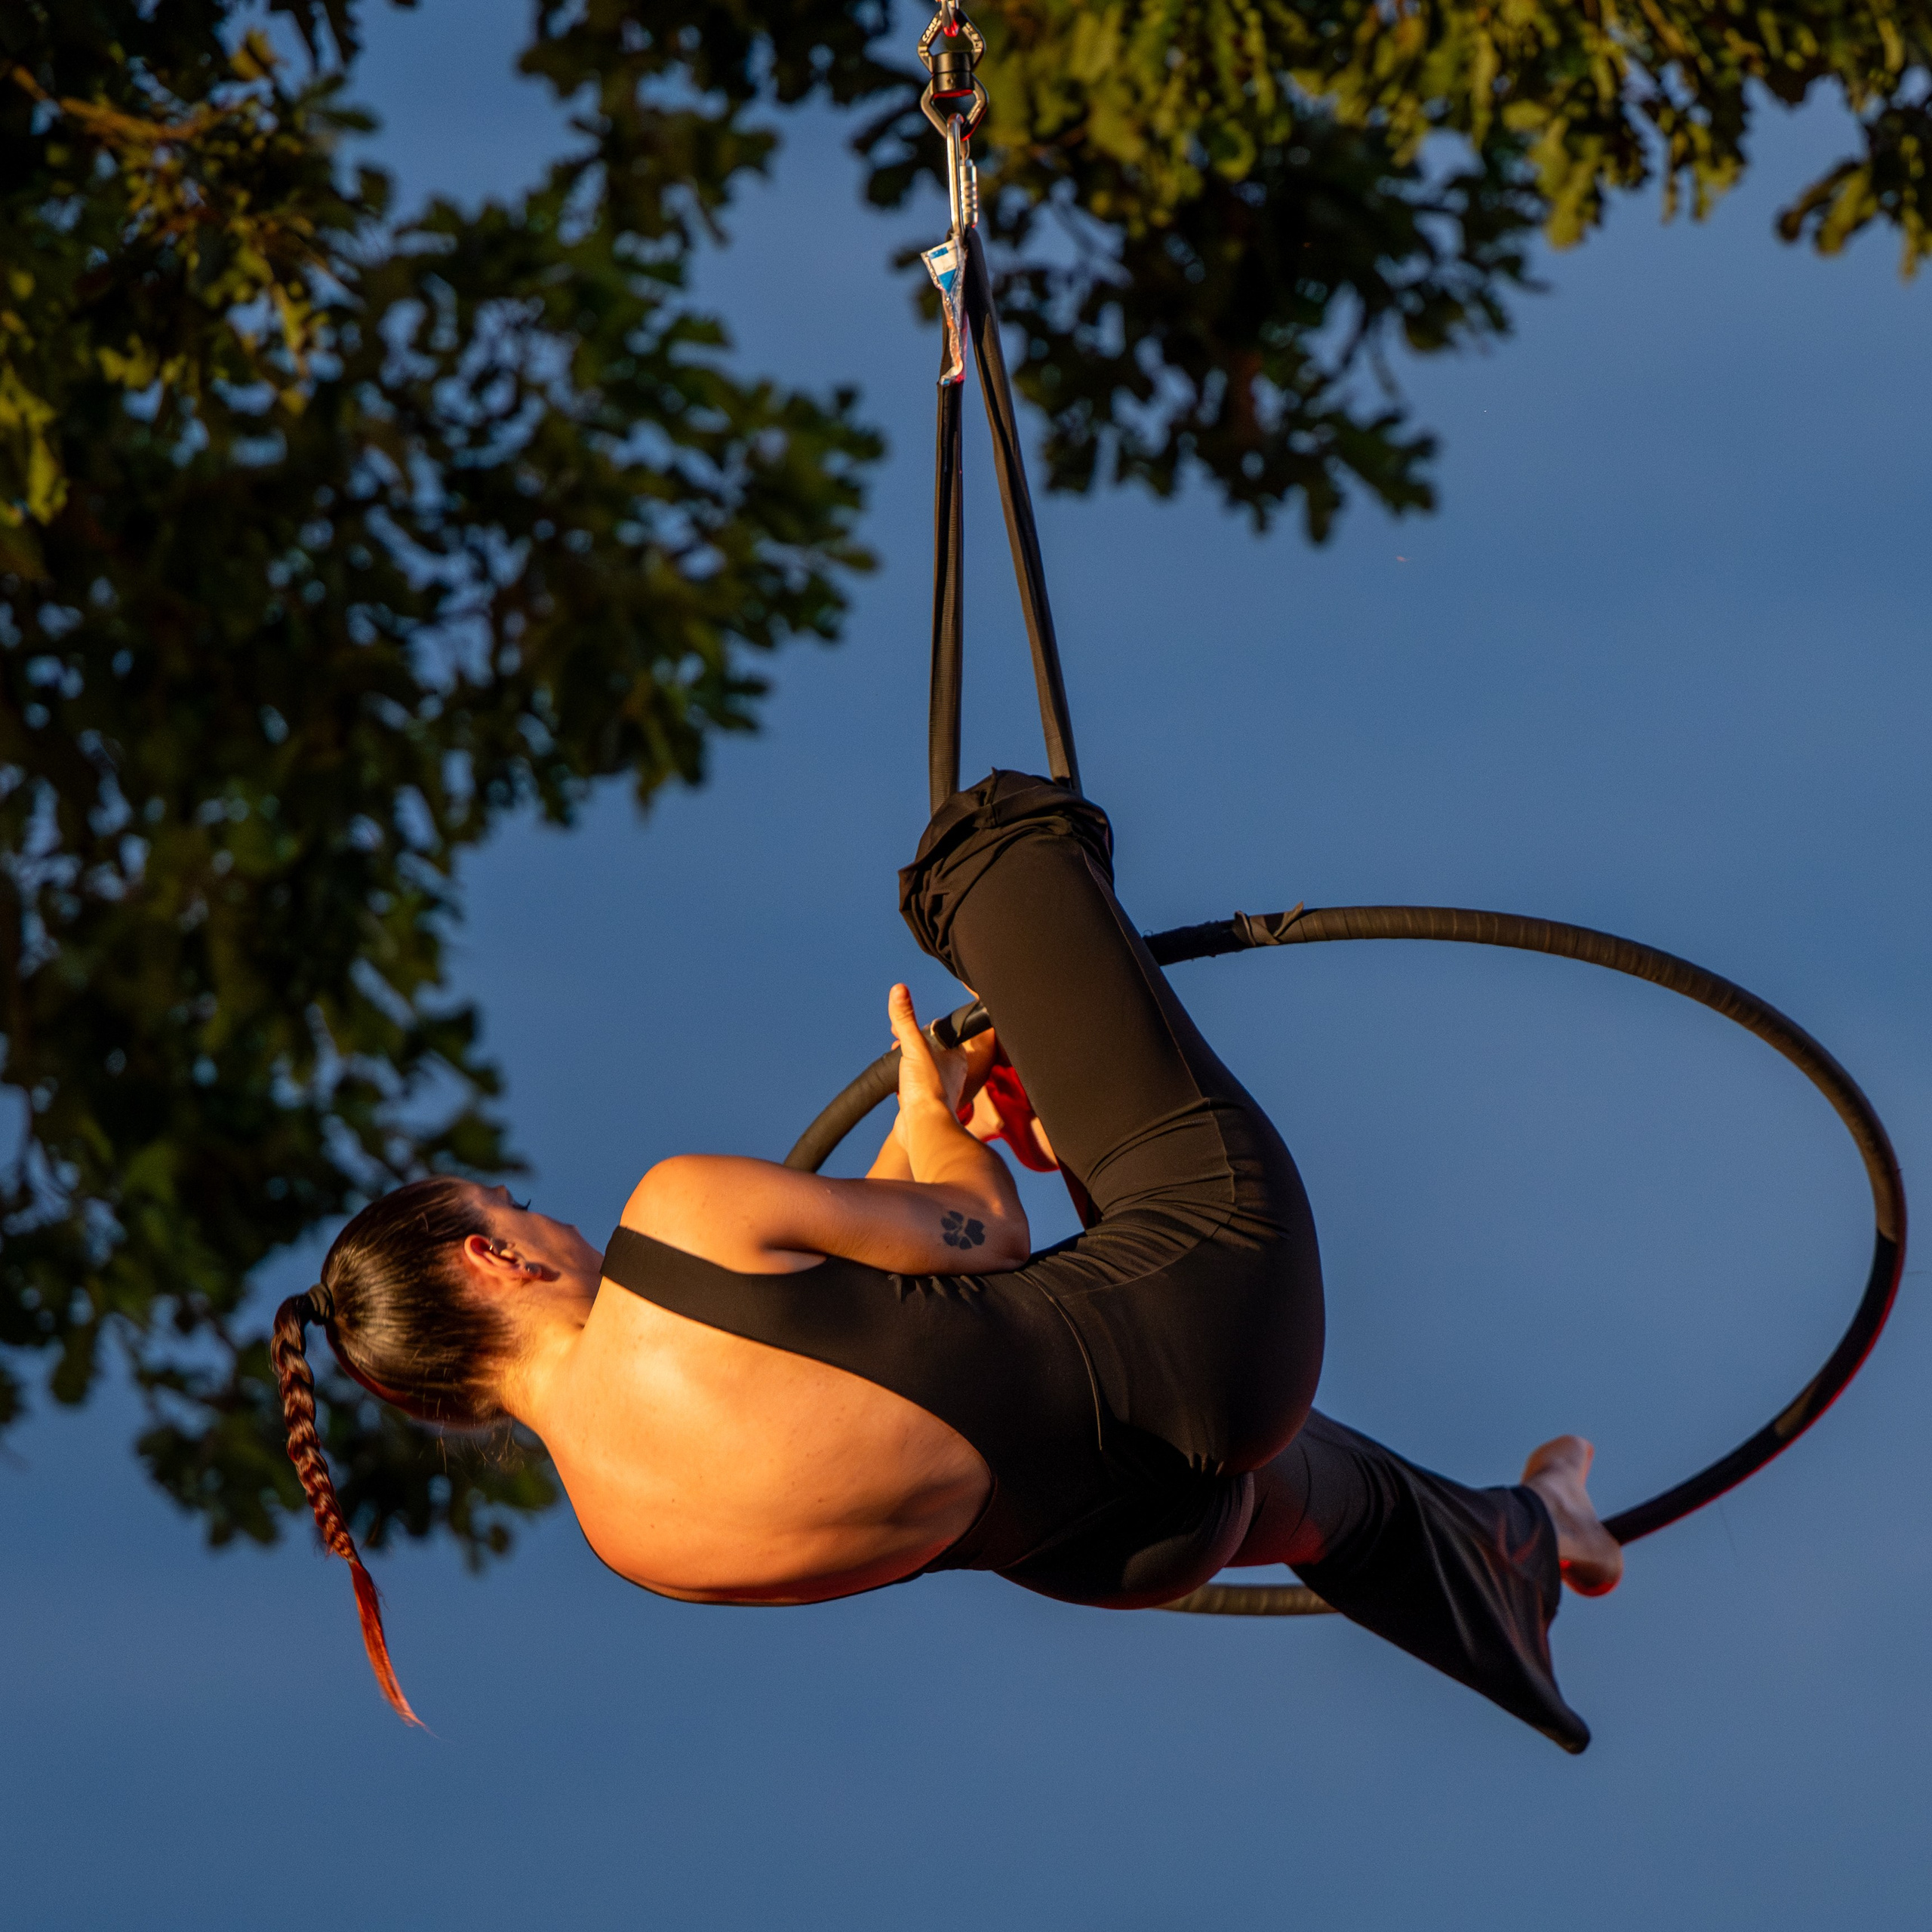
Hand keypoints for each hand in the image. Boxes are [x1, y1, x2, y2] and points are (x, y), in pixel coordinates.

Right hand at [888, 984, 965, 1126]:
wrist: (923, 1127)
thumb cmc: (927, 1089)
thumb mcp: (914, 1046)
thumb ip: (906, 1019)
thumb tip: (899, 990)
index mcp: (956, 1057)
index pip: (939, 1034)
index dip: (920, 1028)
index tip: (901, 1027)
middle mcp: (951, 1074)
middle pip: (929, 1052)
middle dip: (910, 1046)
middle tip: (895, 1043)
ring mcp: (938, 1090)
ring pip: (922, 1070)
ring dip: (907, 1065)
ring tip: (896, 1064)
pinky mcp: (925, 1105)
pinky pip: (915, 1089)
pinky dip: (905, 1085)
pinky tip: (898, 1087)